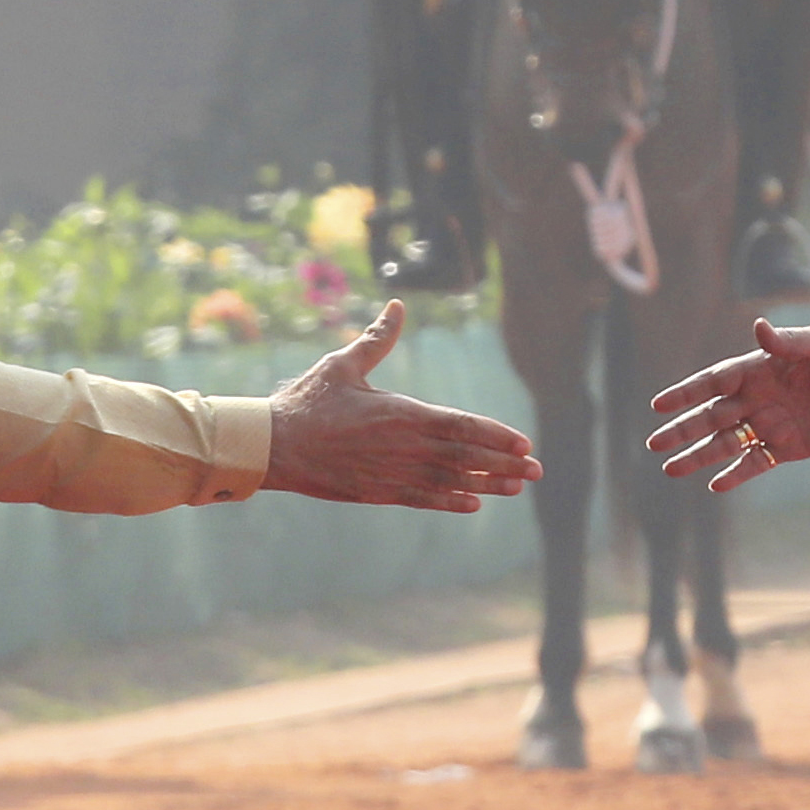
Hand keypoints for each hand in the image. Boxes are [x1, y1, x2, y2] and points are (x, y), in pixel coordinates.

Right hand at [261, 301, 541, 511]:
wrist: (273, 446)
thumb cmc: (307, 402)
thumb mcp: (343, 365)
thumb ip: (376, 338)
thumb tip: (396, 305)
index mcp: (402, 413)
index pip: (461, 425)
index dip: (496, 435)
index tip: (524, 442)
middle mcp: (404, 446)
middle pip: (465, 456)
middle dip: (504, 463)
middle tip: (536, 470)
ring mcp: (392, 473)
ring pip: (450, 480)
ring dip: (486, 484)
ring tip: (517, 487)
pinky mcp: (376, 492)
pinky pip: (422, 499)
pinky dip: (449, 501)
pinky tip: (473, 504)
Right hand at [648, 317, 809, 489]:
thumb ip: (786, 342)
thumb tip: (757, 327)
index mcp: (760, 368)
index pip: (714, 381)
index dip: (686, 393)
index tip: (658, 405)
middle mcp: (759, 397)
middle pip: (712, 416)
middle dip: (683, 429)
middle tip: (654, 442)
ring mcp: (772, 424)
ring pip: (726, 443)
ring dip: (699, 455)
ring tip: (670, 469)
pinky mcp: (789, 448)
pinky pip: (756, 463)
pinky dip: (736, 474)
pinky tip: (714, 486)